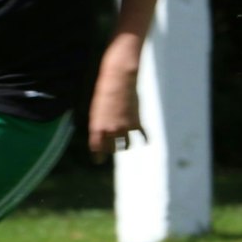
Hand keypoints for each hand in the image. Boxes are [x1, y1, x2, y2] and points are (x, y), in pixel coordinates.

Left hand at [87, 41, 144, 160]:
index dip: (98, 156)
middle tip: (112, 150)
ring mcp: (125, 127)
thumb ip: (99, 123)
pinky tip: (145, 141)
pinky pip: (142, 136)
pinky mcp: (137, 122)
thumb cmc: (104, 92)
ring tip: (125, 145)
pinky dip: (145, 139)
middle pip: (112, 148)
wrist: (119, 80)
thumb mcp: (96, 110)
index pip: (97, 147)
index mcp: (97, 127)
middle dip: (112, 150)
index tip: (98, 161)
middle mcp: (110, 130)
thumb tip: (101, 133)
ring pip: (126, 145)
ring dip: (126, 146)